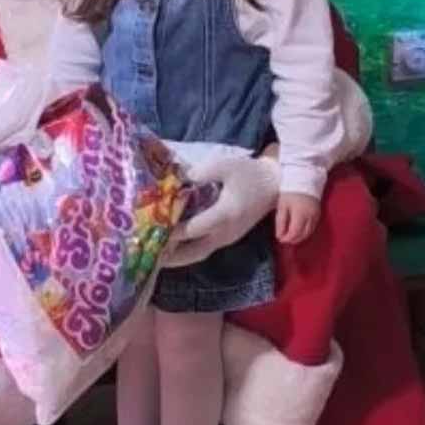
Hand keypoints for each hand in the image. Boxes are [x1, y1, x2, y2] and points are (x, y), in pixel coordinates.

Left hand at [163, 148, 279, 267]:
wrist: (274, 185)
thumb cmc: (249, 173)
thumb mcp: (226, 166)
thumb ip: (201, 173)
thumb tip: (179, 179)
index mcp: (225, 215)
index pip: (193, 229)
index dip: (172, 231)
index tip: (152, 230)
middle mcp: (225, 232)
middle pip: (194, 252)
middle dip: (171, 256)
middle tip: (150, 256)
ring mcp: (227, 238)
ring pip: (199, 254)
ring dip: (178, 258)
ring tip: (157, 258)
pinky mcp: (228, 238)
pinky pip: (205, 249)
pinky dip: (188, 251)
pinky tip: (174, 247)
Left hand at [275, 192, 320, 244]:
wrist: (305, 179)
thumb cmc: (291, 191)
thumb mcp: (282, 205)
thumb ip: (280, 222)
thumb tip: (280, 236)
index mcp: (300, 213)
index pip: (294, 232)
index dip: (287, 238)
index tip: (280, 239)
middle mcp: (310, 216)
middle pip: (303, 235)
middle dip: (293, 240)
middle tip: (285, 239)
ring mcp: (316, 215)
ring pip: (309, 233)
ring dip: (300, 237)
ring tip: (291, 236)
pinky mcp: (318, 214)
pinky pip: (312, 228)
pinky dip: (305, 232)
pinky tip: (299, 231)